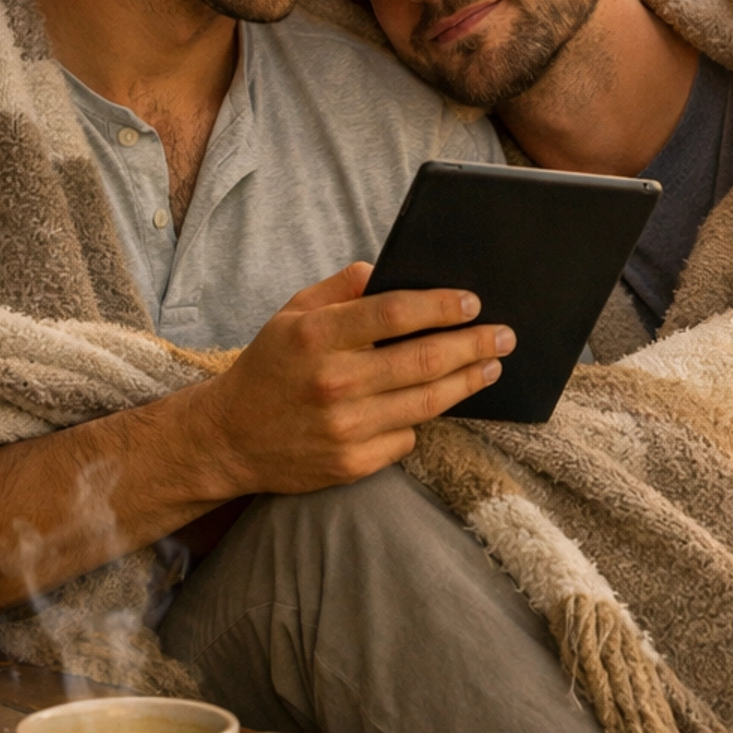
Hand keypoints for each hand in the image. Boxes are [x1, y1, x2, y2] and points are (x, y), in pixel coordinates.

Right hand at [186, 264, 513, 494]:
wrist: (228, 439)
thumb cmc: (269, 368)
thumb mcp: (292, 314)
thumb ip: (342, 289)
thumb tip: (388, 268)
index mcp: (316, 337)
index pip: (394, 313)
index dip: (441, 306)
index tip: (473, 301)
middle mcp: (333, 383)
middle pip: (423, 360)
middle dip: (474, 344)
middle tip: (504, 336)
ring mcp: (344, 428)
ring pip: (427, 402)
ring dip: (468, 382)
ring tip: (490, 366)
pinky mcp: (352, 464)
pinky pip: (407, 436)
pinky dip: (424, 417)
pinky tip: (438, 402)